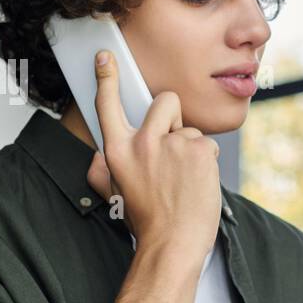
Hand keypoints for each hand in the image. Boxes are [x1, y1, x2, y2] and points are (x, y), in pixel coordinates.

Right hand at [83, 50, 221, 265]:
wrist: (173, 244)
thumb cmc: (147, 222)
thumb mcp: (116, 194)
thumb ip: (103, 171)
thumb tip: (94, 157)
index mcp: (117, 151)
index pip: (107, 106)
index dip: (106, 78)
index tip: (106, 58)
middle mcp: (141, 142)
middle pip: (165, 101)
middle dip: (175, 116)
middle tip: (175, 148)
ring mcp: (171, 144)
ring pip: (191, 129)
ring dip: (192, 149)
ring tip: (184, 180)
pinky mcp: (198, 149)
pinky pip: (208, 144)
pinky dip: (207, 162)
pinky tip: (198, 183)